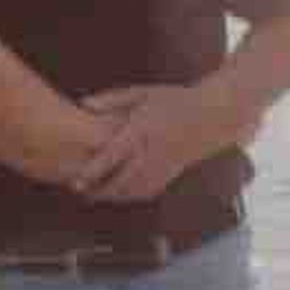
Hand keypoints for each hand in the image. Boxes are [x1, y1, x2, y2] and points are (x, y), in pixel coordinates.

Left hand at [72, 83, 262, 201]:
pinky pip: (147, 192)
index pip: (111, 157)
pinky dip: (130, 196)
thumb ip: (112, 99)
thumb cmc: (176, 100)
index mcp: (141, 131)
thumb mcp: (143, 93)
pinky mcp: (171, 175)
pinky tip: (119, 194)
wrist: (214, 116)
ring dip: (112, 196)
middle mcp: (151, 154)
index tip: (75, 181)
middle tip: (79, 191)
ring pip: (133, 191)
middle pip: (119, 182)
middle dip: (97, 191)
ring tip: (93, 194)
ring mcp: (163, 167)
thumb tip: (83, 104)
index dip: (92, 172)